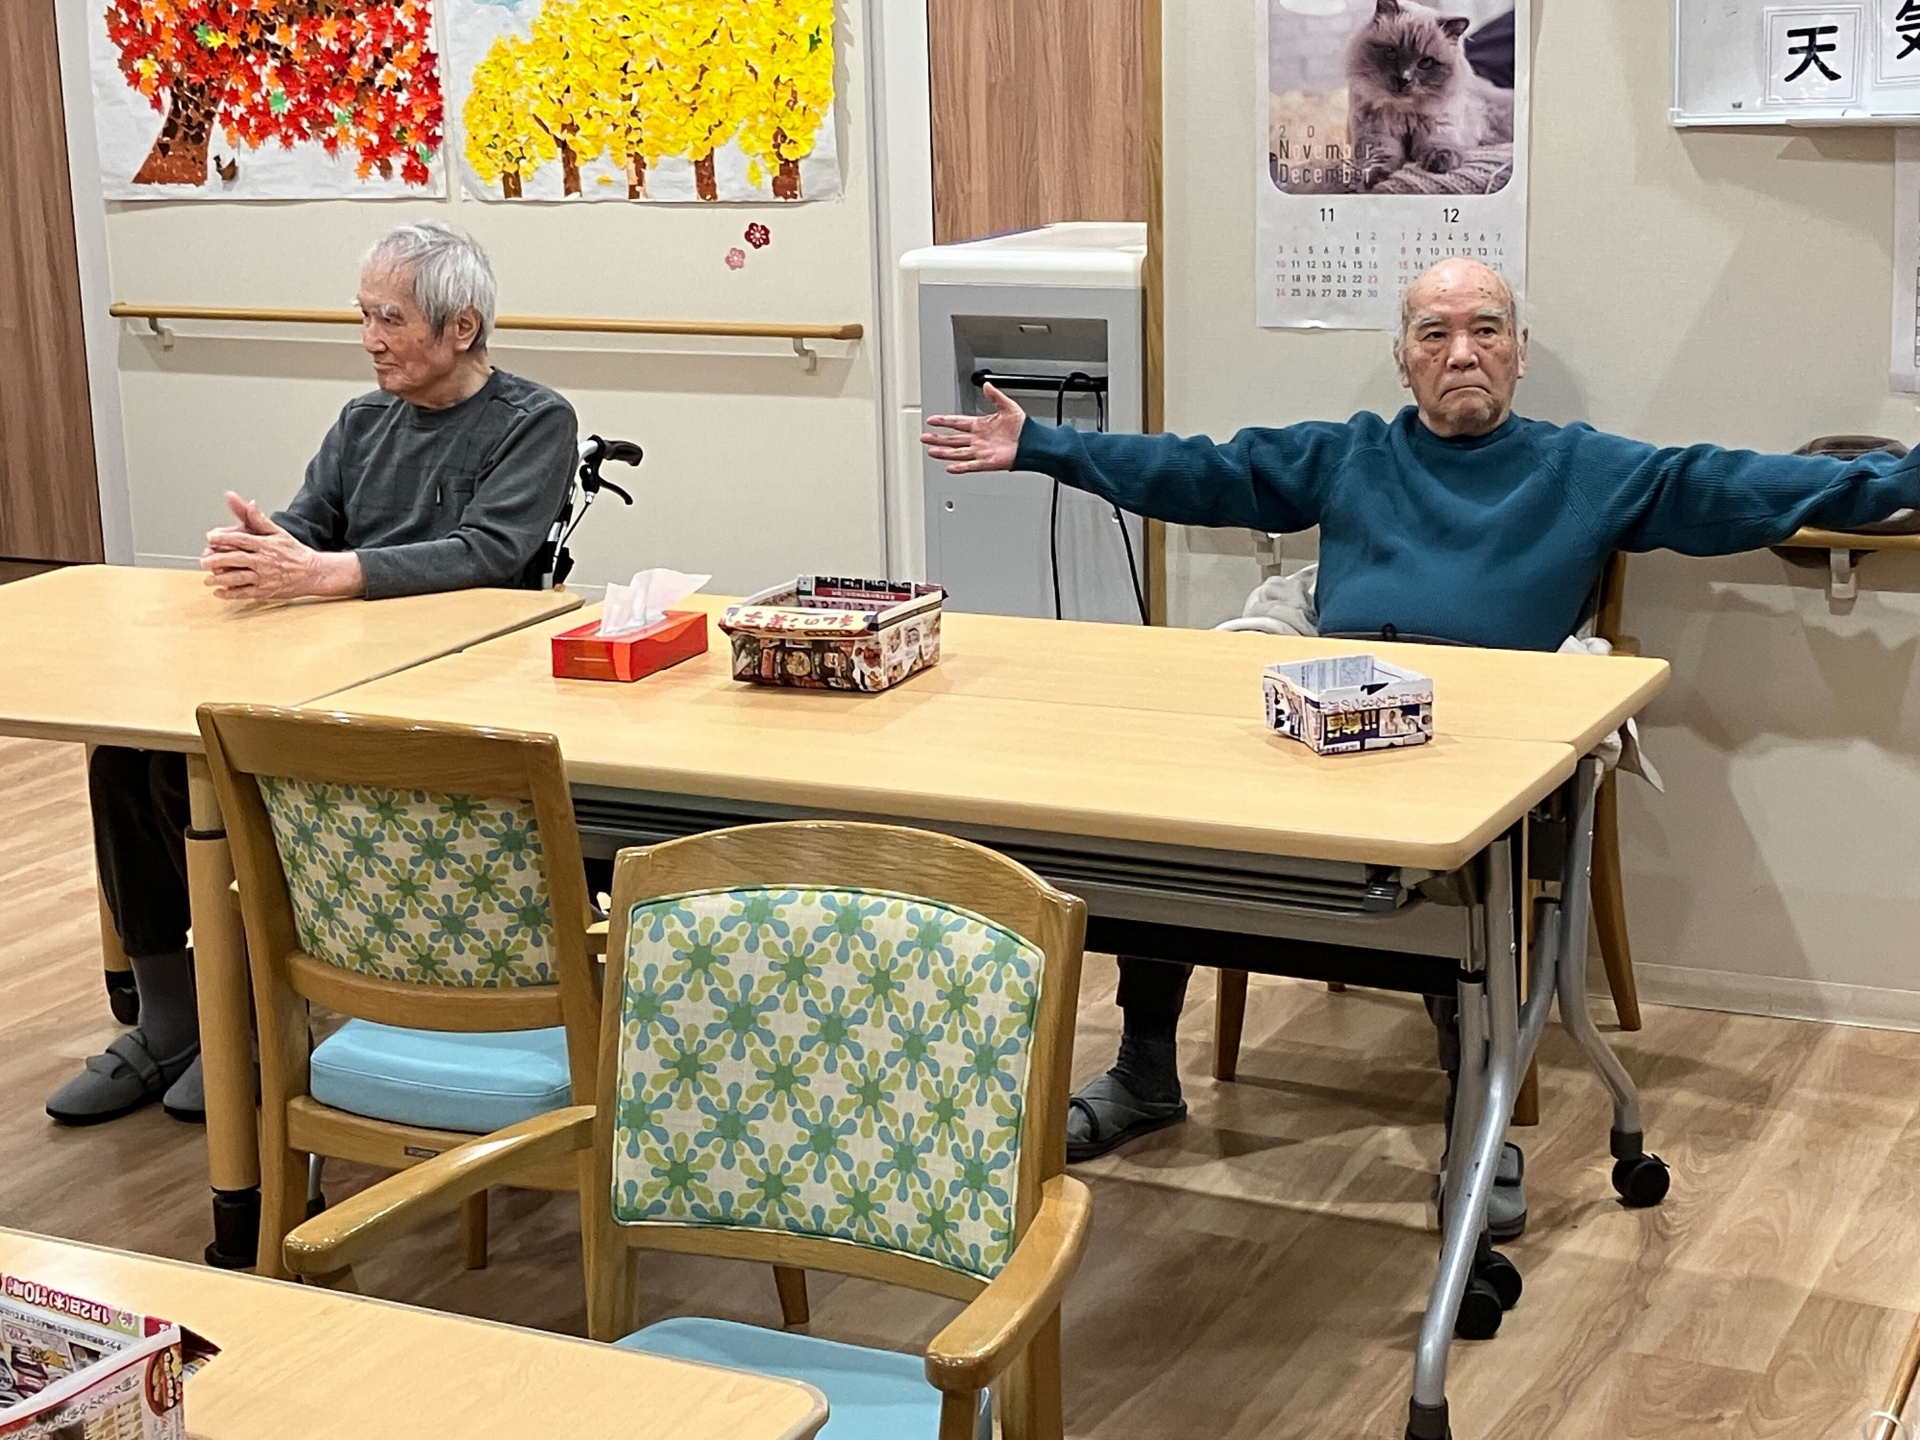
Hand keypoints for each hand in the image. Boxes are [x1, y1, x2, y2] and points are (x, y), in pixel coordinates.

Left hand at [200, 499, 362, 600]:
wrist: (312, 572)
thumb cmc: (293, 552)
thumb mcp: (277, 531)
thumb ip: (258, 518)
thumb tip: (249, 502)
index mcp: (265, 545)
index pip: (241, 539)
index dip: (224, 538)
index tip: (210, 537)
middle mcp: (263, 561)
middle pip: (237, 559)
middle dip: (218, 560)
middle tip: (204, 560)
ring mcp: (264, 577)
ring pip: (239, 578)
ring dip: (221, 579)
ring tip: (208, 579)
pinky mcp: (265, 591)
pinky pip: (245, 593)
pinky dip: (231, 594)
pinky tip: (220, 592)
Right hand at [920, 383, 1025, 473]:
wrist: (1033, 443)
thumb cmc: (1024, 427)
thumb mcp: (1008, 406)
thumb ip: (996, 396)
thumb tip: (987, 385)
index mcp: (981, 425)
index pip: (957, 422)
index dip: (944, 421)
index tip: (932, 420)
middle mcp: (978, 439)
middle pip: (953, 439)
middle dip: (938, 438)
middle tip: (924, 437)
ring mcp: (981, 451)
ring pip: (958, 452)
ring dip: (944, 452)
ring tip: (931, 451)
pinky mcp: (987, 462)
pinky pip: (970, 465)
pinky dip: (960, 467)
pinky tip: (950, 467)